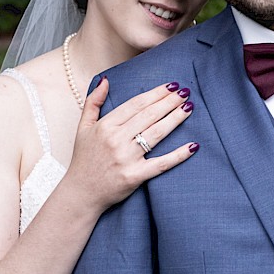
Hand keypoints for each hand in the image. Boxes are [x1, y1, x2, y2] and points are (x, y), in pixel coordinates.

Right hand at [65, 78, 197, 212]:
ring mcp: (126, 158)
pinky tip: (193, 146)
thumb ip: (93, 102)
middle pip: (149, 115)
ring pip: (156, 134)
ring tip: (188, 108)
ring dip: (175, 119)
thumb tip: (105, 80)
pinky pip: (161, 163)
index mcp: (106, 125)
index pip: (136, 104)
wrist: (81, 192)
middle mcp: (116, 139)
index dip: (155, 93)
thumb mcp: (83, 127)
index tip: (171, 86)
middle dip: (169, 102)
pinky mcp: (135, 176)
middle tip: (185, 92)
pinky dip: (178, 155)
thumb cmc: (84, 159)